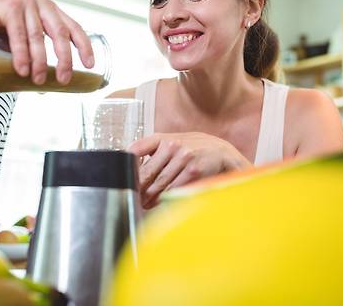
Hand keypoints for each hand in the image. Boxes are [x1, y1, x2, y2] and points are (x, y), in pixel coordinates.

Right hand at [0, 0, 93, 84]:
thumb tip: (46, 79)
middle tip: (63, 80)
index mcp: (48, 8)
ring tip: (37, 81)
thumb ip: (35, 46)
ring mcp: (25, 1)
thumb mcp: (20, 35)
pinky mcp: (9, 5)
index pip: (72, 27)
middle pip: (60, 33)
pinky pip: (19, 34)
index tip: (90, 64)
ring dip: (40, 61)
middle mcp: (40, 2)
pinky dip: (22, 54)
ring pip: (38, 36)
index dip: (83, 46)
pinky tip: (22, 69)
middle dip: (64, 59)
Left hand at [128, 132, 252, 208]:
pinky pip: (173, 189)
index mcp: (162, 137)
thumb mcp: (171, 142)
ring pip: (159, 184)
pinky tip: (158, 203)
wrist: (220, 151)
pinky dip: (163, 199)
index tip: (122, 177)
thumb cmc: (192, 148)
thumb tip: (131, 169)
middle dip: (137, 189)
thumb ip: (152, 151)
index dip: (126, 165)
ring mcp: (183, 158)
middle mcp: (172, 145)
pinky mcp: (193, 171)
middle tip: (132, 198)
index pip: (136, 149)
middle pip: (146, 172)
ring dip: (149, 198)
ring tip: (143, 204)